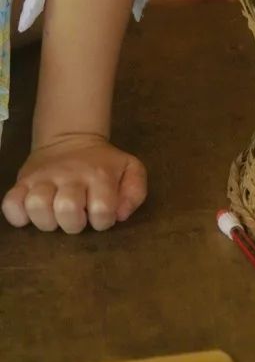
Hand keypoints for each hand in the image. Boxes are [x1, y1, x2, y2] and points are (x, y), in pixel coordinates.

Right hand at [2, 134, 146, 232]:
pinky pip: (10, 203)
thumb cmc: (102, 163)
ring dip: (45, 219)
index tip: (100, 213)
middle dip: (73, 222)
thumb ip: (135, 191)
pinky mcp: (22, 182)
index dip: (103, 220)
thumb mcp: (129, 169)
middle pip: (67, 208)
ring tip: (54, 214)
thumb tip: (120, 214)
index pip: (102, 210)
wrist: (71, 138)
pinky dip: (17, 214)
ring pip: (36, 205)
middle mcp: (70, 176)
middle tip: (76, 215)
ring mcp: (44, 178)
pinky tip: (29, 214)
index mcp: (99, 175)